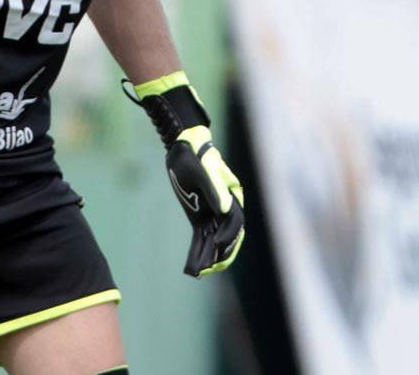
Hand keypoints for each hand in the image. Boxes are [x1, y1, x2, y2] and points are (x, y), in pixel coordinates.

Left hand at [129, 71, 244, 277]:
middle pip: (228, 236)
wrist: (184, 145)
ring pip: (214, 240)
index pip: (234, 221)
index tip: (217, 246)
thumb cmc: (195, 155)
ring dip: (208, 257)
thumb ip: (214, 189)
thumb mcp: (202, 171)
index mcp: (232, 195)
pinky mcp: (200, 216)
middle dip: (221, 254)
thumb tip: (225, 210)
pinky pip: (201, 238)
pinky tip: (192, 265)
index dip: (228, 236)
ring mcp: (213, 212)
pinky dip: (198, 251)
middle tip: (210, 268)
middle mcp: (225, 207)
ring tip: (199, 272)